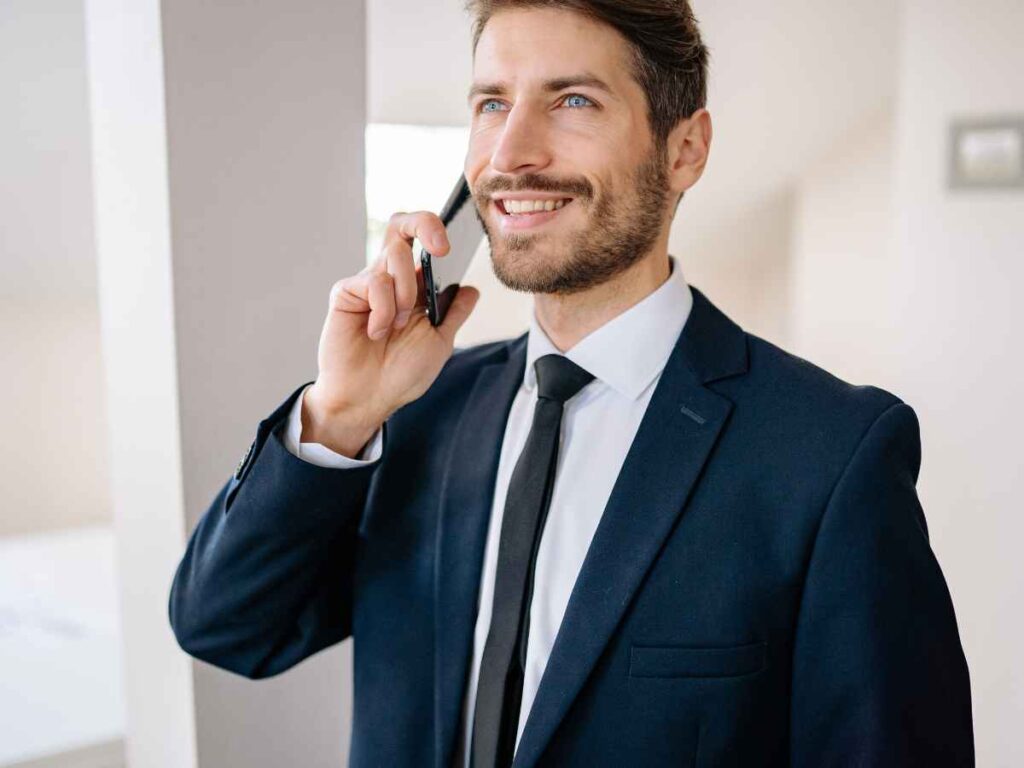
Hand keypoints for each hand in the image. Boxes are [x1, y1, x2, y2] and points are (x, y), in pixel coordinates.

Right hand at [302, 211, 479, 456]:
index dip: (435, 229)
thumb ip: (455, 313)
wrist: (368, 399)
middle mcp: (390, 278)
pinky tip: (376, 332)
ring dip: (406, 292)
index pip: (422, 240)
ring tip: (397, 326)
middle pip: (401, 226)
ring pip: (395, 255)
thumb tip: (472, 289)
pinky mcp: (346, 293)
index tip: (450, 248)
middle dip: (424, 224)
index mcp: (413, 287)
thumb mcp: (439, 342)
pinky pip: (374, 282)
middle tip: (441, 249)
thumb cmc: (400, 375)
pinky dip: (383, 310)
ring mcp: (367, 284)